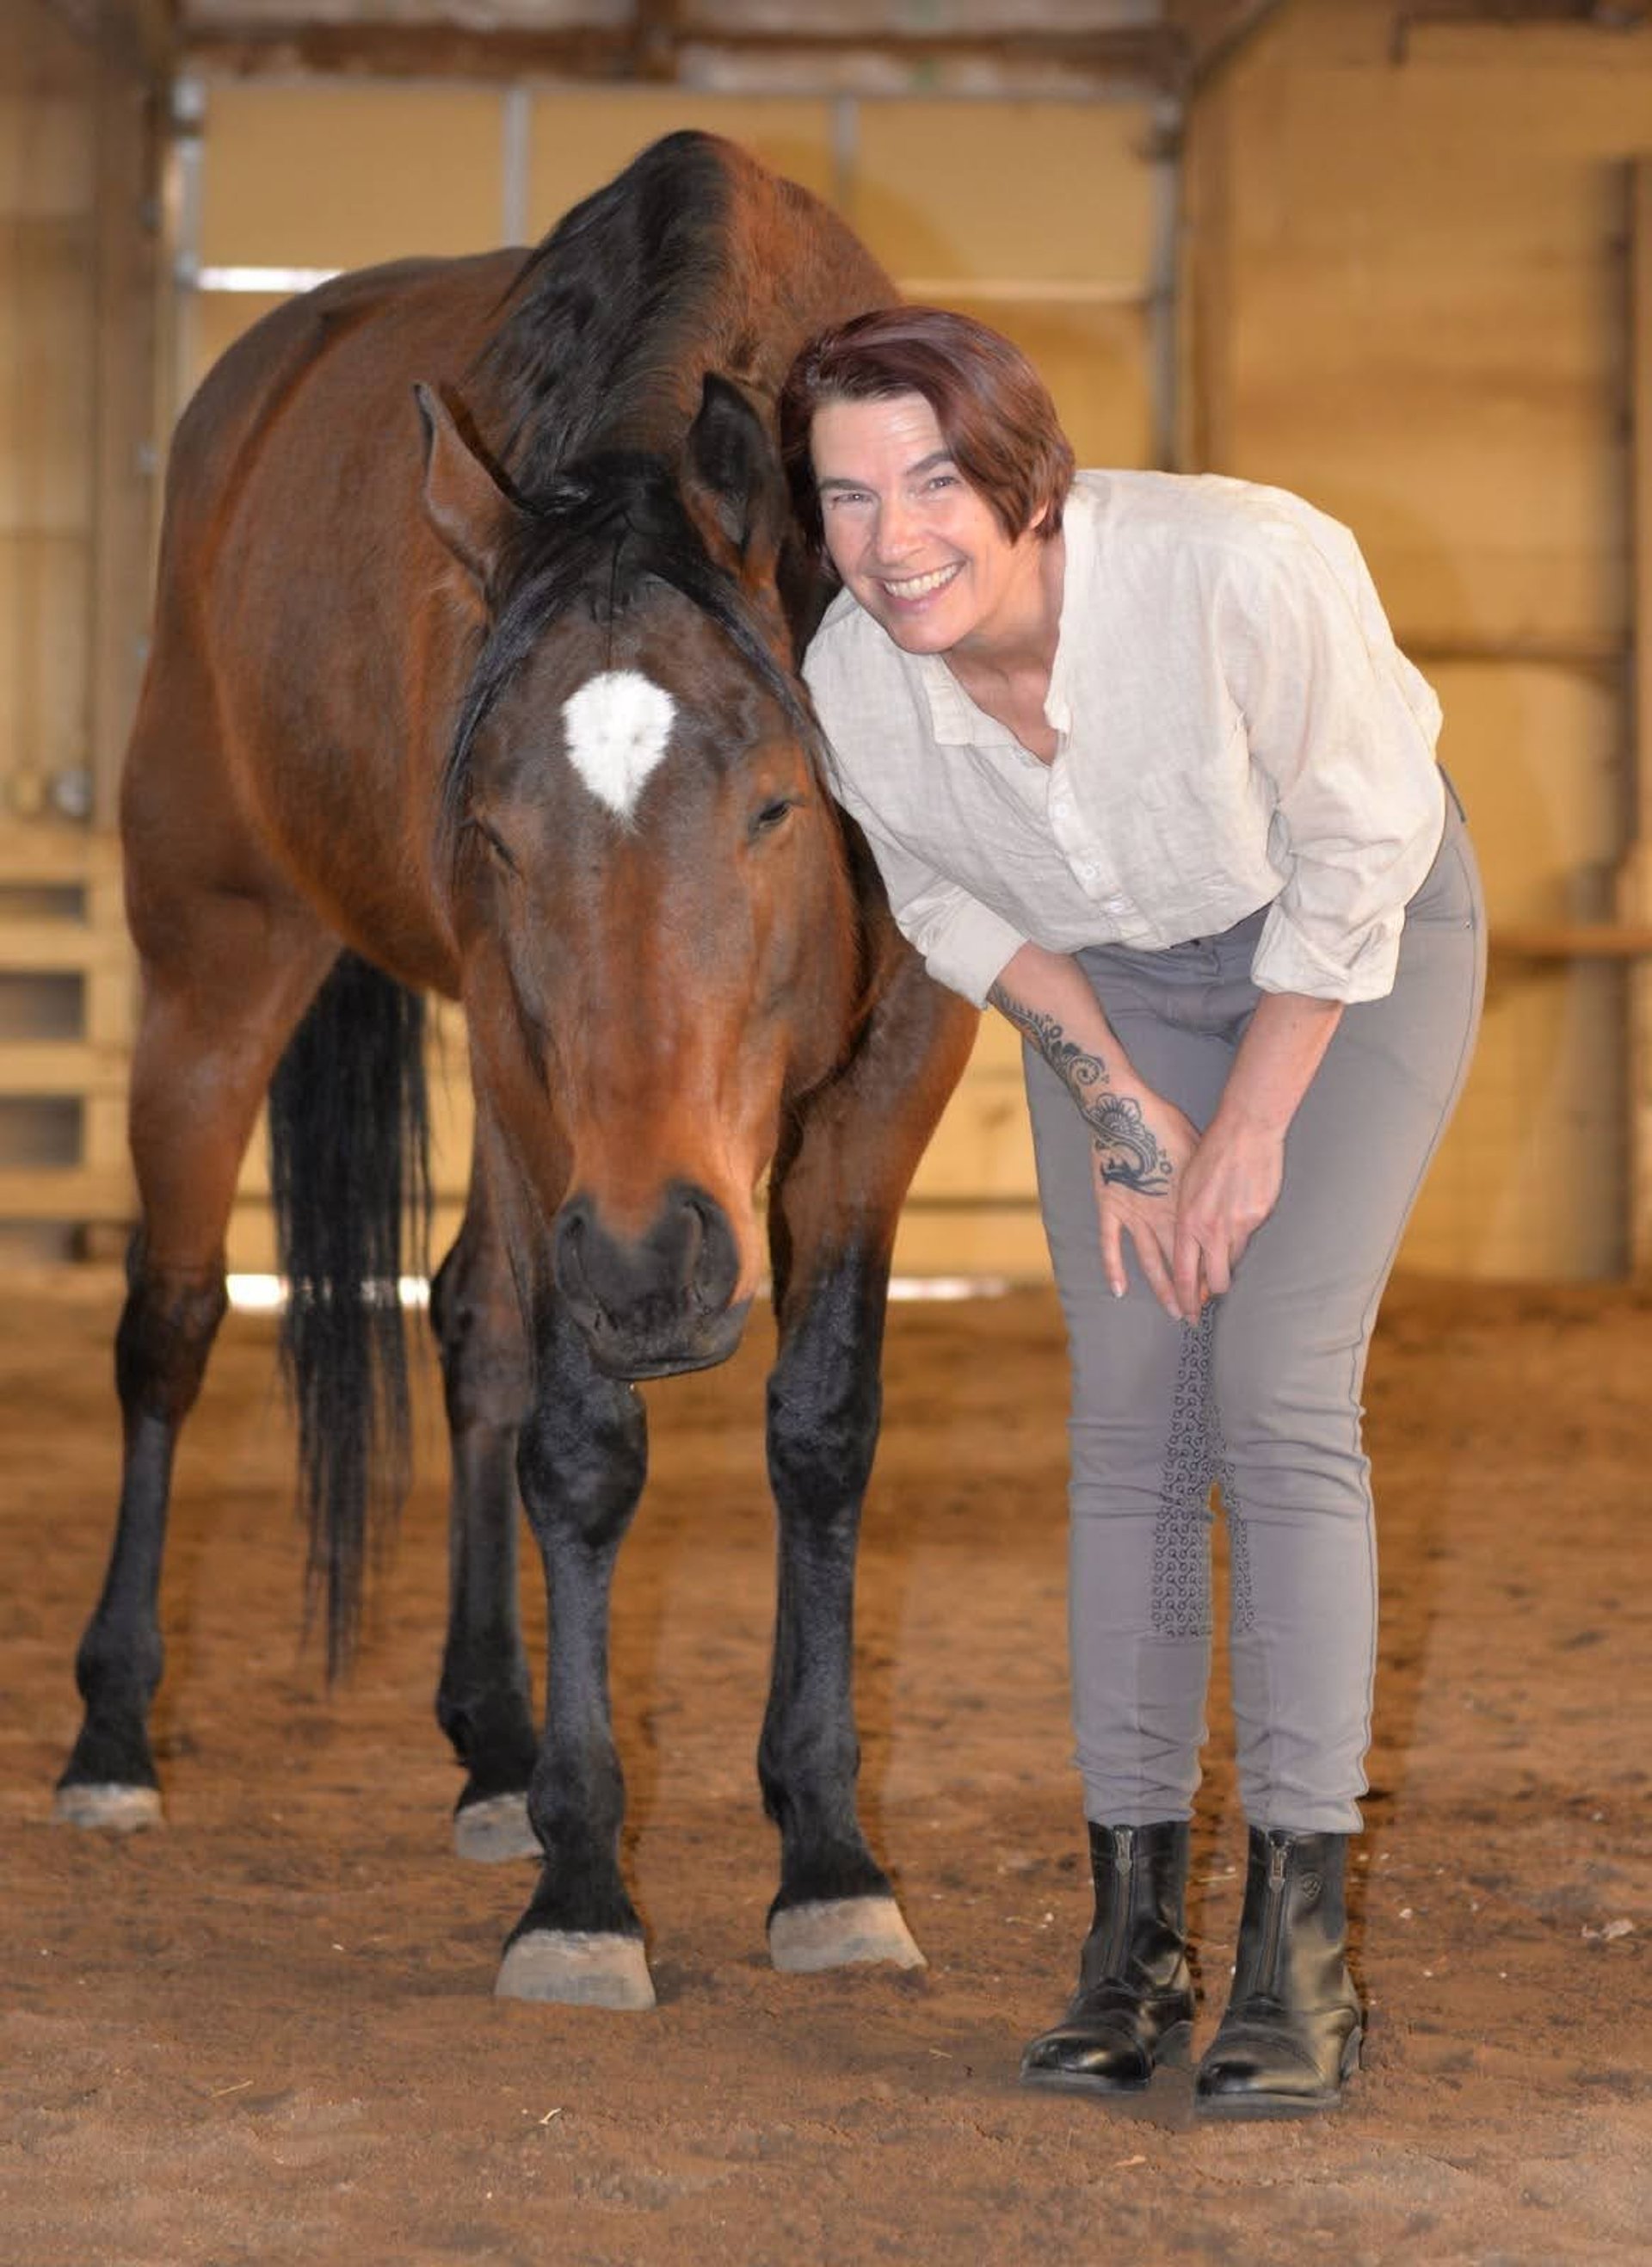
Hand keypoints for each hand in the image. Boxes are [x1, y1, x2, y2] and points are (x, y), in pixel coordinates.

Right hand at [1089, 1093, 1202, 1321]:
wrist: (1125, 1109)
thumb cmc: (1167, 1123)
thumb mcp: (1199, 1153)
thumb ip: (1207, 1183)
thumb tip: (1226, 1198)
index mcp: (1187, 1204)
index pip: (1202, 1250)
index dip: (1210, 1275)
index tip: (1218, 1293)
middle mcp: (1162, 1216)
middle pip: (1180, 1263)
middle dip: (1190, 1293)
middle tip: (1200, 1316)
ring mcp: (1134, 1214)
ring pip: (1150, 1262)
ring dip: (1162, 1289)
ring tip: (1173, 1312)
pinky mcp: (1110, 1206)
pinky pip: (1110, 1244)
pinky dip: (1113, 1267)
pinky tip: (1119, 1291)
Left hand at [1169, 1115, 1285, 1319]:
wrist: (1244, 1132)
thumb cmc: (1211, 1153)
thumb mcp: (1186, 1187)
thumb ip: (1187, 1219)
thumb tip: (1191, 1245)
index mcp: (1187, 1221)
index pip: (1184, 1273)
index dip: (1186, 1298)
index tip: (1187, 1314)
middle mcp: (1211, 1229)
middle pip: (1213, 1280)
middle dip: (1211, 1296)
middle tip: (1209, 1304)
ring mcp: (1238, 1225)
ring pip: (1233, 1262)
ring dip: (1227, 1266)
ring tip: (1224, 1264)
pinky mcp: (1259, 1218)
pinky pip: (1250, 1239)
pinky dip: (1244, 1238)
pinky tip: (1242, 1224)